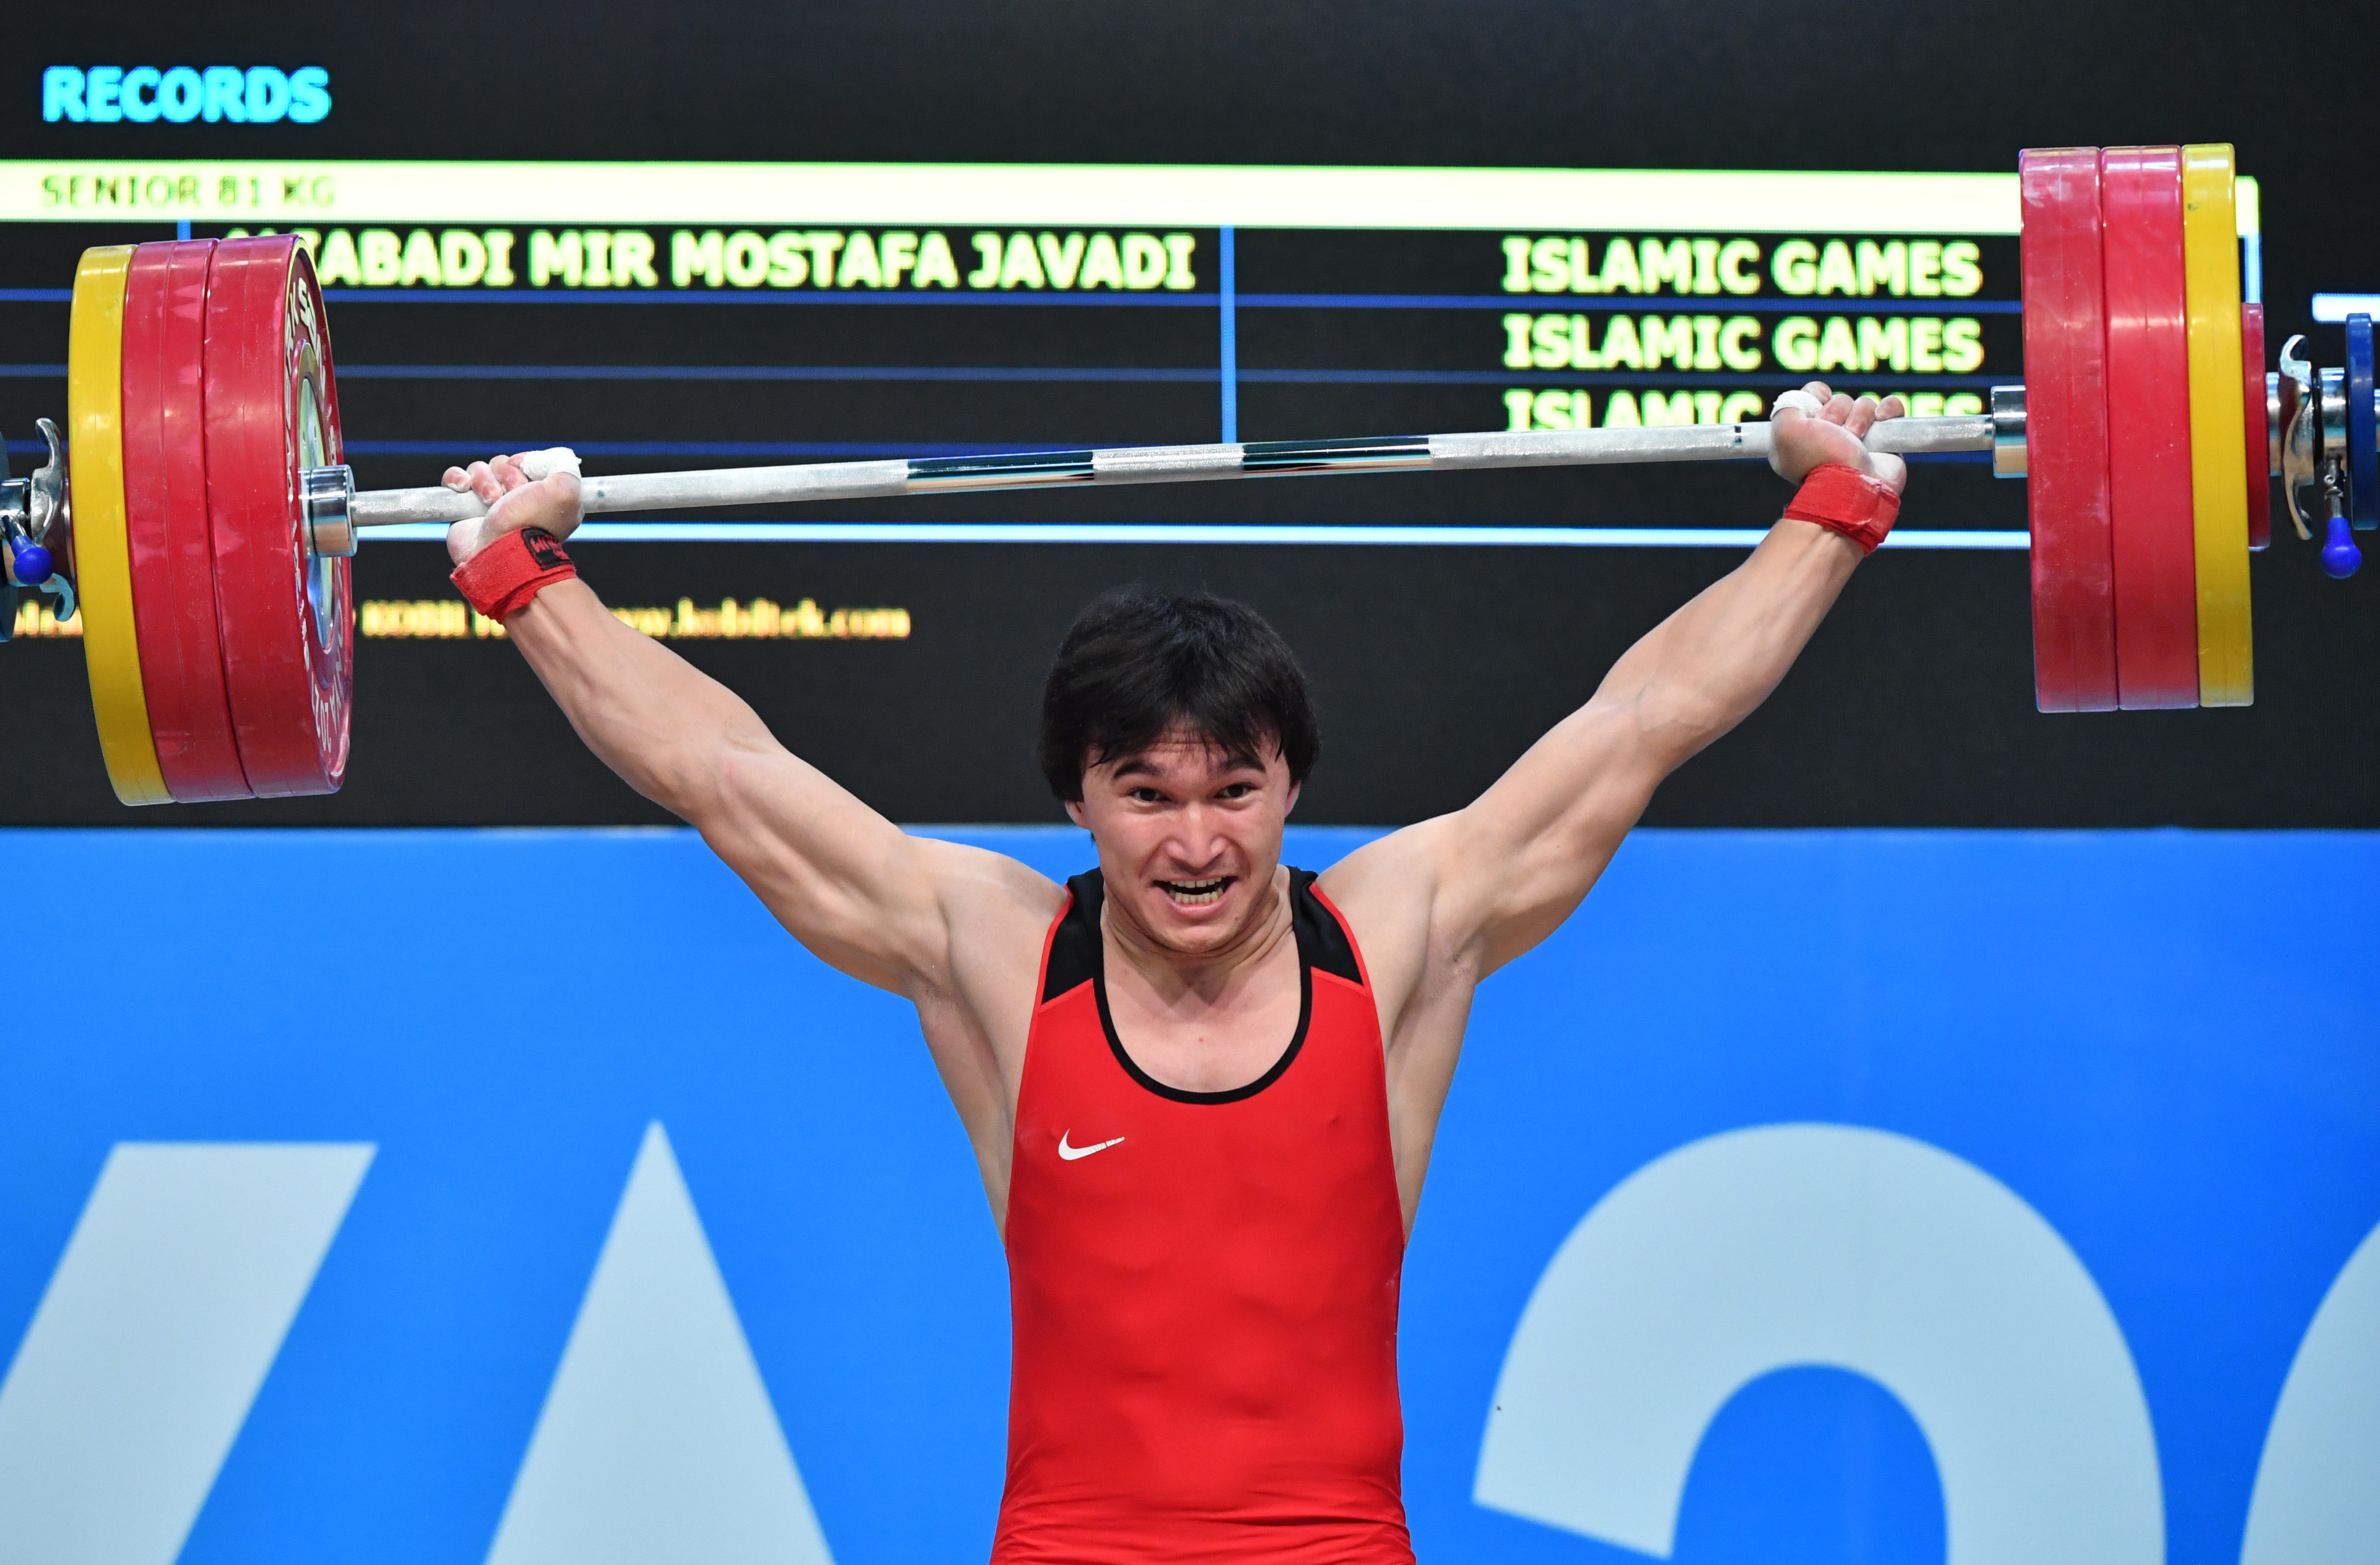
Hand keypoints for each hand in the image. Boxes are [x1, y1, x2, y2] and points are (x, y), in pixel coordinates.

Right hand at [442, 452, 583, 565]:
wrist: (502, 552)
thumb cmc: (533, 523)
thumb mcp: (567, 491)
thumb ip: (565, 467)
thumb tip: (553, 457)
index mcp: (543, 496)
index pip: (529, 463)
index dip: (526, 463)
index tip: (528, 473)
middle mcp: (517, 500)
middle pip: (504, 464)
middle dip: (506, 474)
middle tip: (510, 493)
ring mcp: (490, 505)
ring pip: (480, 469)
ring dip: (484, 480)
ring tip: (492, 500)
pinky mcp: (465, 509)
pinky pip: (455, 479)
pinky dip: (456, 478)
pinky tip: (464, 488)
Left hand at [1768, 381, 1907, 495]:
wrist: (1853, 488)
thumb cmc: (1819, 461)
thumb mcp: (1784, 432)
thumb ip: (1787, 408)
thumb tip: (1803, 399)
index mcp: (1804, 437)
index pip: (1812, 398)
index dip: (1814, 399)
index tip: (1814, 414)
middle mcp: (1831, 437)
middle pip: (1838, 400)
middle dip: (1837, 412)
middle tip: (1835, 434)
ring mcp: (1859, 440)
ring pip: (1863, 404)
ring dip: (1860, 417)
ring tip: (1855, 439)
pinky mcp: (1885, 441)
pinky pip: (1892, 408)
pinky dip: (1889, 408)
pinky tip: (1882, 419)